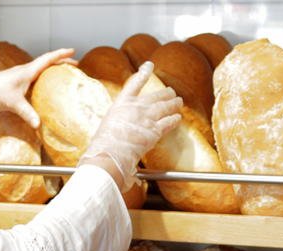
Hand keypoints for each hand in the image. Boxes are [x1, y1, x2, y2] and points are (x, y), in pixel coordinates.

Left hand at [0, 48, 75, 127]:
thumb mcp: (14, 104)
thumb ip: (27, 114)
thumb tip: (39, 125)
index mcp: (27, 71)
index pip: (48, 59)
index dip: (61, 55)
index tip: (73, 51)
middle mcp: (25, 71)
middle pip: (46, 62)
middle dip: (60, 62)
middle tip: (74, 64)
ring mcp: (20, 76)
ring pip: (40, 69)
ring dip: (51, 69)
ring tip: (62, 73)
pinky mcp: (15, 82)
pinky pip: (33, 76)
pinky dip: (42, 77)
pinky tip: (43, 86)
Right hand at [79, 61, 182, 190]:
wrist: (109, 153)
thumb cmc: (103, 143)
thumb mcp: (107, 124)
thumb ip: (118, 119)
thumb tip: (122, 123)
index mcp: (121, 103)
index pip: (135, 83)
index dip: (144, 73)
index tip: (149, 65)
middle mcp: (136, 107)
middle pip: (156, 96)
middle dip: (166, 93)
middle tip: (171, 92)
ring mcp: (147, 118)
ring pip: (166, 107)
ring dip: (174, 104)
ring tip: (179, 102)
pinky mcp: (155, 131)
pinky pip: (169, 122)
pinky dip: (174, 119)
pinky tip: (178, 118)